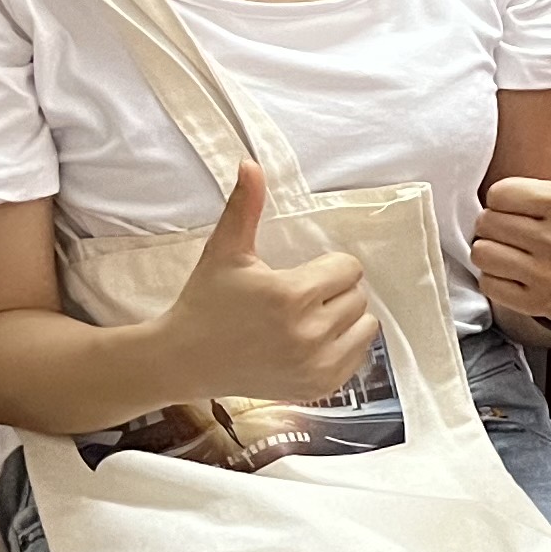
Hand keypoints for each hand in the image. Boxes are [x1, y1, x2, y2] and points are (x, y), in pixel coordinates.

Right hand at [158, 162, 379, 401]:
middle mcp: (308, 334)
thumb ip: (245, 207)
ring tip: (308, 318)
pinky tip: (312, 341)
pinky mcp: (319, 388)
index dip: (325, 267)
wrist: (185, 361)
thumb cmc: (206, 301)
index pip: (347, 268)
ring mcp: (316, 366)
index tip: (298, 275)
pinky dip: (344, 345)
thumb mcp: (225, 251)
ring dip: (344, 317)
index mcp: (290, 296)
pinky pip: (360, 355)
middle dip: (333, 291)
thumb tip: (250, 163)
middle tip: (299, 298)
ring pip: (365, 324)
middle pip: (358, 295)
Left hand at [476, 88, 550, 324]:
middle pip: (486, 223)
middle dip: (497, 223)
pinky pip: (488, 282)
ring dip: (493, 249)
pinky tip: (519, 269)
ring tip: (517, 247)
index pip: (499, 194)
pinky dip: (497, 277)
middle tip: (520, 225)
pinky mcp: (535, 301)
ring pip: (483, 253)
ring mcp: (547, 275)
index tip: (526, 202)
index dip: (507, 196)